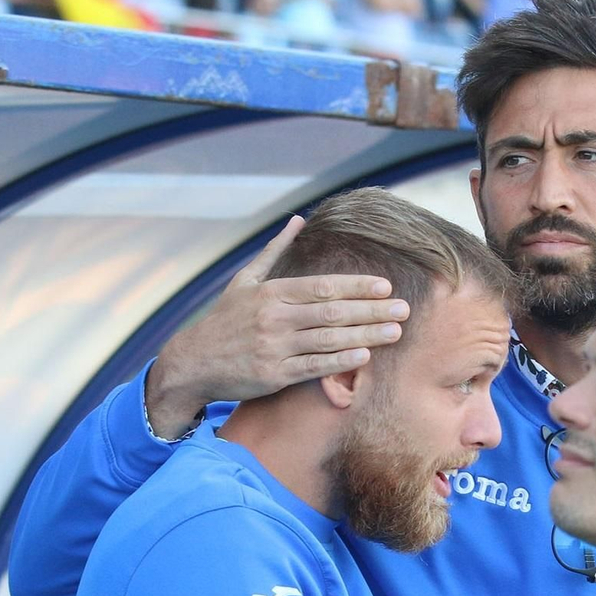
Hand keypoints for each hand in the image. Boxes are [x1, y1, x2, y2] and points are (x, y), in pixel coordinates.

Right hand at [144, 216, 410, 437]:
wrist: (193, 362)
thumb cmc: (225, 319)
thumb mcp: (244, 280)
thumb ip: (275, 251)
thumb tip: (298, 220)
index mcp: (271, 292)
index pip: (322, 286)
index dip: (356, 286)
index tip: (385, 286)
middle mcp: (274, 318)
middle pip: (332, 312)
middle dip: (371, 311)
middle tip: (403, 309)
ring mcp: (275, 347)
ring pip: (329, 340)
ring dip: (366, 335)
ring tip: (395, 332)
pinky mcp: (274, 375)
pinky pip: (315, 367)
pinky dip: (341, 362)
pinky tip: (365, 356)